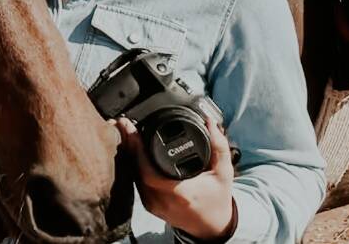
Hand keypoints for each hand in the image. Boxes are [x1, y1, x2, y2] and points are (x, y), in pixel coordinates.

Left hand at [115, 118, 236, 240]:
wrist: (212, 226)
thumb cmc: (217, 199)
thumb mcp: (224, 173)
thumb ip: (219, 146)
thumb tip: (210, 122)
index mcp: (179, 193)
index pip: (148, 171)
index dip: (137, 150)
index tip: (131, 130)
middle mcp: (161, 201)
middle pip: (135, 171)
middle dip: (129, 146)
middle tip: (124, 125)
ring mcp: (152, 205)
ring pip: (132, 177)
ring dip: (128, 154)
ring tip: (125, 133)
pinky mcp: (148, 206)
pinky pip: (135, 183)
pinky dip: (133, 166)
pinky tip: (131, 151)